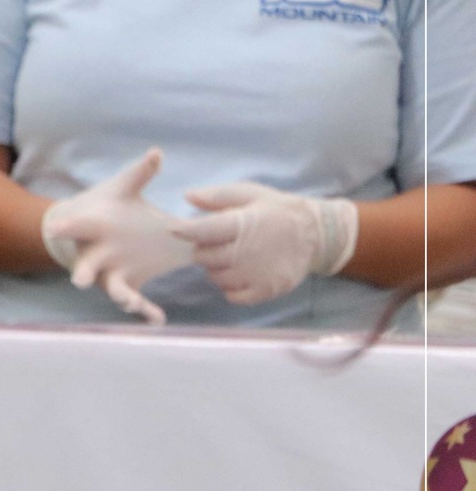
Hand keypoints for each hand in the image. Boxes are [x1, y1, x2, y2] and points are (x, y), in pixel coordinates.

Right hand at [40, 149, 193, 324]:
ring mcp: (107, 273)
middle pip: (84, 267)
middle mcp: (94, 255)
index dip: (64, 228)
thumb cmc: (105, 208)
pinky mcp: (124, 284)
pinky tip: (159, 320)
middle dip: (82, 274)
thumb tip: (157, 152)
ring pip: (111, 288)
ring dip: (121, 296)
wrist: (100, 235)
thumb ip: (139, 174)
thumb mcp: (121, 188)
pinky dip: (147, 311)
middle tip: (79, 282)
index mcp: (91, 227)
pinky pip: (136, 300)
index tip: (54, 229)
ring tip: (131, 304)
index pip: (74, 227)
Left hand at [174, 182, 358, 305]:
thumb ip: (218, 196)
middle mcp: (248, 251)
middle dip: (204, 250)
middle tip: (220, 242)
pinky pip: (232, 296)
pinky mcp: (266, 291)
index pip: (203, 231)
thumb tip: (187, 195)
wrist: (318, 234)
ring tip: (234, 256)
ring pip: (215, 278)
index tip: (173, 229)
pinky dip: (231, 287)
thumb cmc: (278, 211)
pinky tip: (242, 273)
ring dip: (217, 269)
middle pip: (204, 258)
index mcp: (244, 224)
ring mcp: (257, 274)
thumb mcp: (252, 194)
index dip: (184, 231)